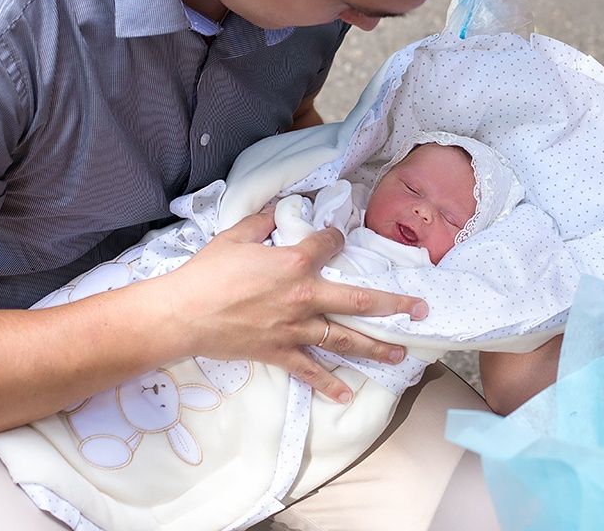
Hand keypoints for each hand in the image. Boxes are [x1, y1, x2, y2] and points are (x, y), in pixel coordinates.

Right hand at [156, 212, 428, 402]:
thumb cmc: (207, 272)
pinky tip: (347, 394)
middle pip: (359, 300)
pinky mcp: (280, 352)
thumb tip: (280, 210)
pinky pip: (310, 371)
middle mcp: (304, 296)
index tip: (338, 238)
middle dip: (393, 303)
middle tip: (420, 308)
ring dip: (376, 346)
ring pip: (345, 338)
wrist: (183, 313)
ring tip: (401, 352)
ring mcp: (295, 328)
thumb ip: (263, 221)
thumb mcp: (236, 236)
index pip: (328, 245)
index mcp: (295, 263)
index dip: (336, 238)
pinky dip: (328, 384)